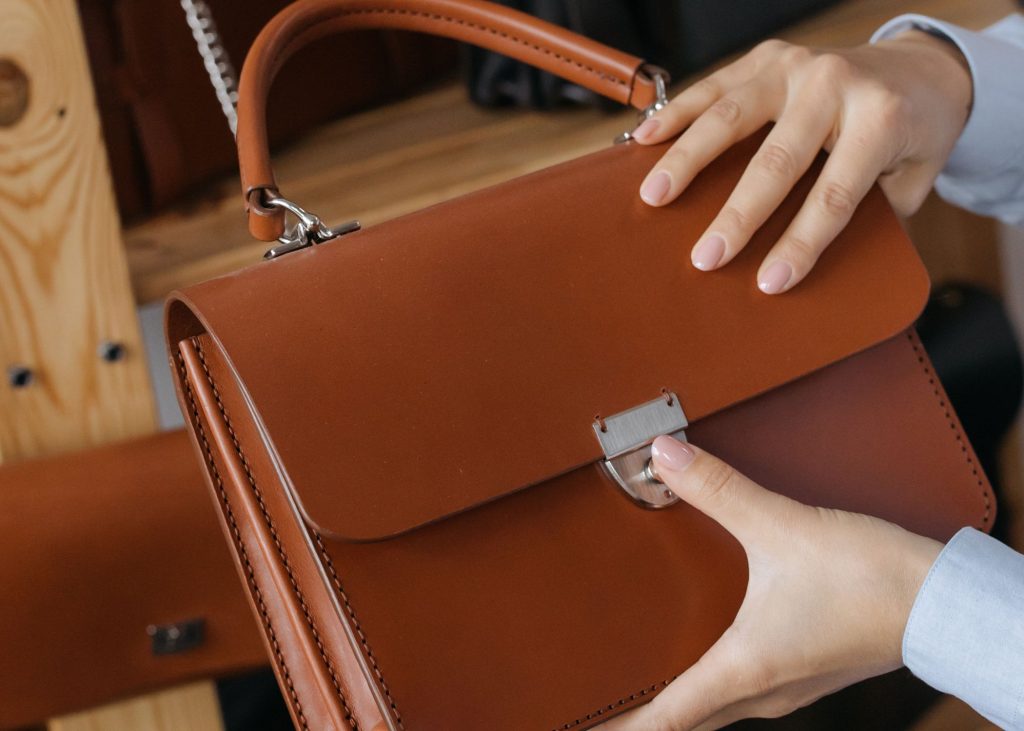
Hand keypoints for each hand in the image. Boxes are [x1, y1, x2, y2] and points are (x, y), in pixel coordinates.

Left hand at [598, 436, 942, 729]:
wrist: (942, 599)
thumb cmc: (871, 578)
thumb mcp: (782, 526)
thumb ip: (718, 489)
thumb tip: (665, 456)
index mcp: (745, 668)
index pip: (665, 719)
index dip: (619, 729)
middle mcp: (764, 690)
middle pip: (687, 721)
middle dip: (643, 721)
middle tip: (603, 713)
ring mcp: (789, 686)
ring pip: (717, 709)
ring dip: (680, 703)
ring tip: (644, 690)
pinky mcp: (807, 671)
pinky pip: (745, 692)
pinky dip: (713, 688)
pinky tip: (710, 661)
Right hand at [635, 32, 972, 293]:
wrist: (921, 67)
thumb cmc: (914, 132)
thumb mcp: (914, 178)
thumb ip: (873, 215)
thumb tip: (814, 264)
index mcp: (880, 118)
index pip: (834, 194)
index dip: (802, 242)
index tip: (770, 283)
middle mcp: (835, 84)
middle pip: (775, 159)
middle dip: (737, 215)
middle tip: (705, 257)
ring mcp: (796, 65)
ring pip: (730, 115)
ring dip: (687, 159)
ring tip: (654, 196)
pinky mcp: (768, 57)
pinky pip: (713, 86)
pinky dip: (676, 113)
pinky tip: (646, 140)